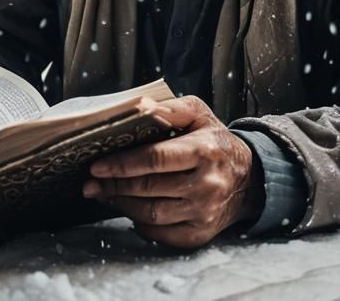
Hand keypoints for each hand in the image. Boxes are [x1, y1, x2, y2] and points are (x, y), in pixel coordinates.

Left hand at [82, 95, 262, 248]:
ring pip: (151, 215)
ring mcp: (204, 213)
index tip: (97, 165)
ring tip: (103, 193)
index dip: (123, 164)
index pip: (156, 159)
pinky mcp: (200, 234)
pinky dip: (140, 223)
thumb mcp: (199, 113)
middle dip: (114, 186)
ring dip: (122, 205)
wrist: (249, 179)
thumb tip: (137, 106)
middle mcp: (206, 185)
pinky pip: (161, 234)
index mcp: (204, 150)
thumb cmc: (215, 141)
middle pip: (149, 189)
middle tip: (90, 183)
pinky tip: (129, 209)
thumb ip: (169, 108)